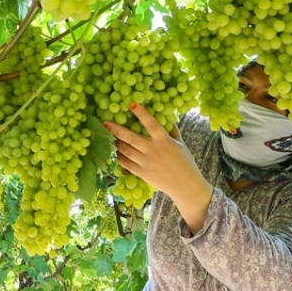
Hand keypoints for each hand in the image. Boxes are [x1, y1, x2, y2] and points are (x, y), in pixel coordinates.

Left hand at [105, 103, 213, 232]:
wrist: (185, 186)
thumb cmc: (185, 163)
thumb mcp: (181, 144)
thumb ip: (173, 131)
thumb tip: (167, 119)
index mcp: (164, 141)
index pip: (151, 124)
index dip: (141, 114)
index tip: (131, 104)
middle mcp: (153, 151)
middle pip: (130, 138)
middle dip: (116, 129)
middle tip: (105, 122)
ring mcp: (146, 163)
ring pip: (125, 150)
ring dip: (116, 142)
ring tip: (110, 136)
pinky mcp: (141, 173)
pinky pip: (125, 163)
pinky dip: (119, 156)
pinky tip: (117, 151)